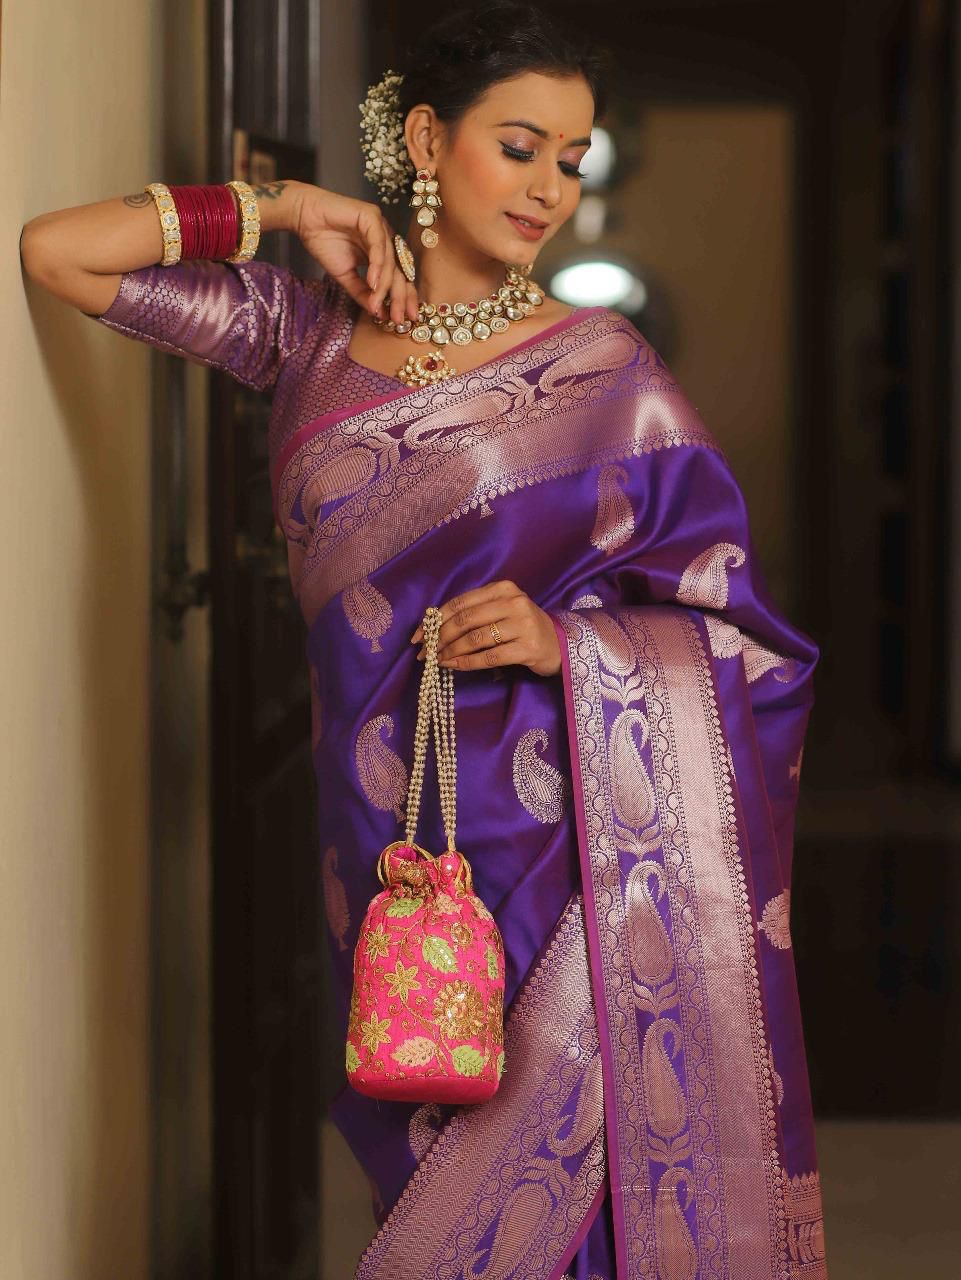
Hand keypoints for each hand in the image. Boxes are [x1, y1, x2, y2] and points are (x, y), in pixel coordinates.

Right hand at [294, 185, 419, 326]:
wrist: (304, 218)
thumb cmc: (324, 242)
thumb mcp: (345, 276)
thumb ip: (362, 292)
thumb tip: (378, 313)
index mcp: (383, 252)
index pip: (399, 277)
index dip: (403, 298)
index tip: (403, 320)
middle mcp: (386, 238)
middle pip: (400, 270)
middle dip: (400, 296)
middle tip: (398, 318)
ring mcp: (381, 226)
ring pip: (389, 260)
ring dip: (385, 285)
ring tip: (378, 305)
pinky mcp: (372, 217)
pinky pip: (378, 245)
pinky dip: (377, 264)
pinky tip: (373, 281)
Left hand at [409, 580, 561, 677]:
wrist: (559, 644)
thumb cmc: (522, 628)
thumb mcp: (501, 611)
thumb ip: (474, 613)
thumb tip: (432, 628)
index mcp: (502, 588)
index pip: (460, 602)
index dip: (435, 620)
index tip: (418, 635)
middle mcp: (513, 602)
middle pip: (465, 620)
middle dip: (439, 638)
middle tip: (425, 653)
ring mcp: (522, 625)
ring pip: (474, 639)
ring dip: (450, 652)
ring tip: (437, 661)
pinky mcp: (528, 648)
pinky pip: (489, 657)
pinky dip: (466, 663)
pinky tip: (453, 666)